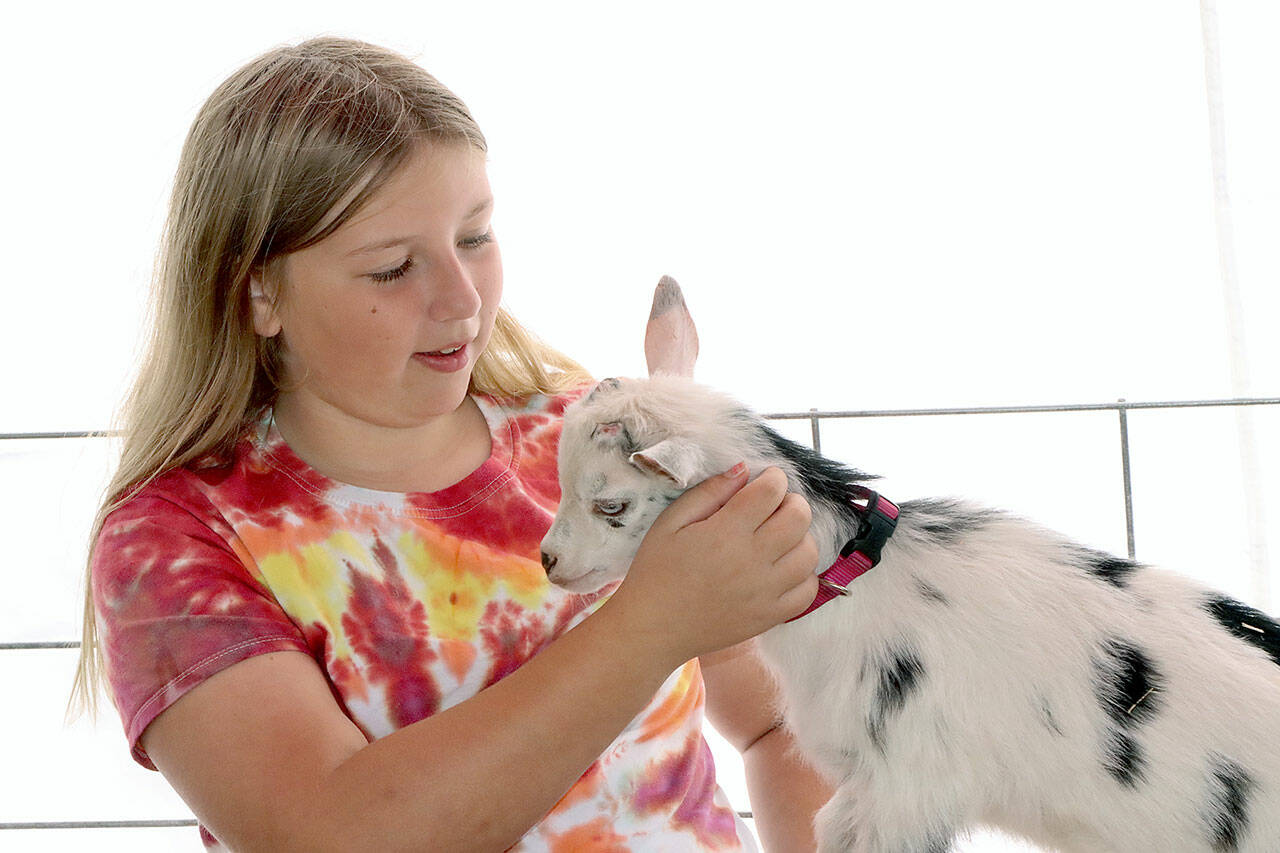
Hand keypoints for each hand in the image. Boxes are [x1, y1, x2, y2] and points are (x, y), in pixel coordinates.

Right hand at [603, 465, 819, 667]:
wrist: (653, 628)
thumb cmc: (656, 571)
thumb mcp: (671, 522)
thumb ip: (709, 492)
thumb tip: (743, 470)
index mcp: (726, 533)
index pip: (771, 492)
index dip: (774, 478)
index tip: (766, 480)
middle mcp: (752, 561)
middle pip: (799, 518)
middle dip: (792, 502)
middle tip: (774, 506)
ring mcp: (765, 592)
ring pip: (808, 553)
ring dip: (800, 537)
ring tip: (779, 536)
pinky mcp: (770, 616)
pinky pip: (808, 591)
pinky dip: (804, 574)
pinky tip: (783, 568)